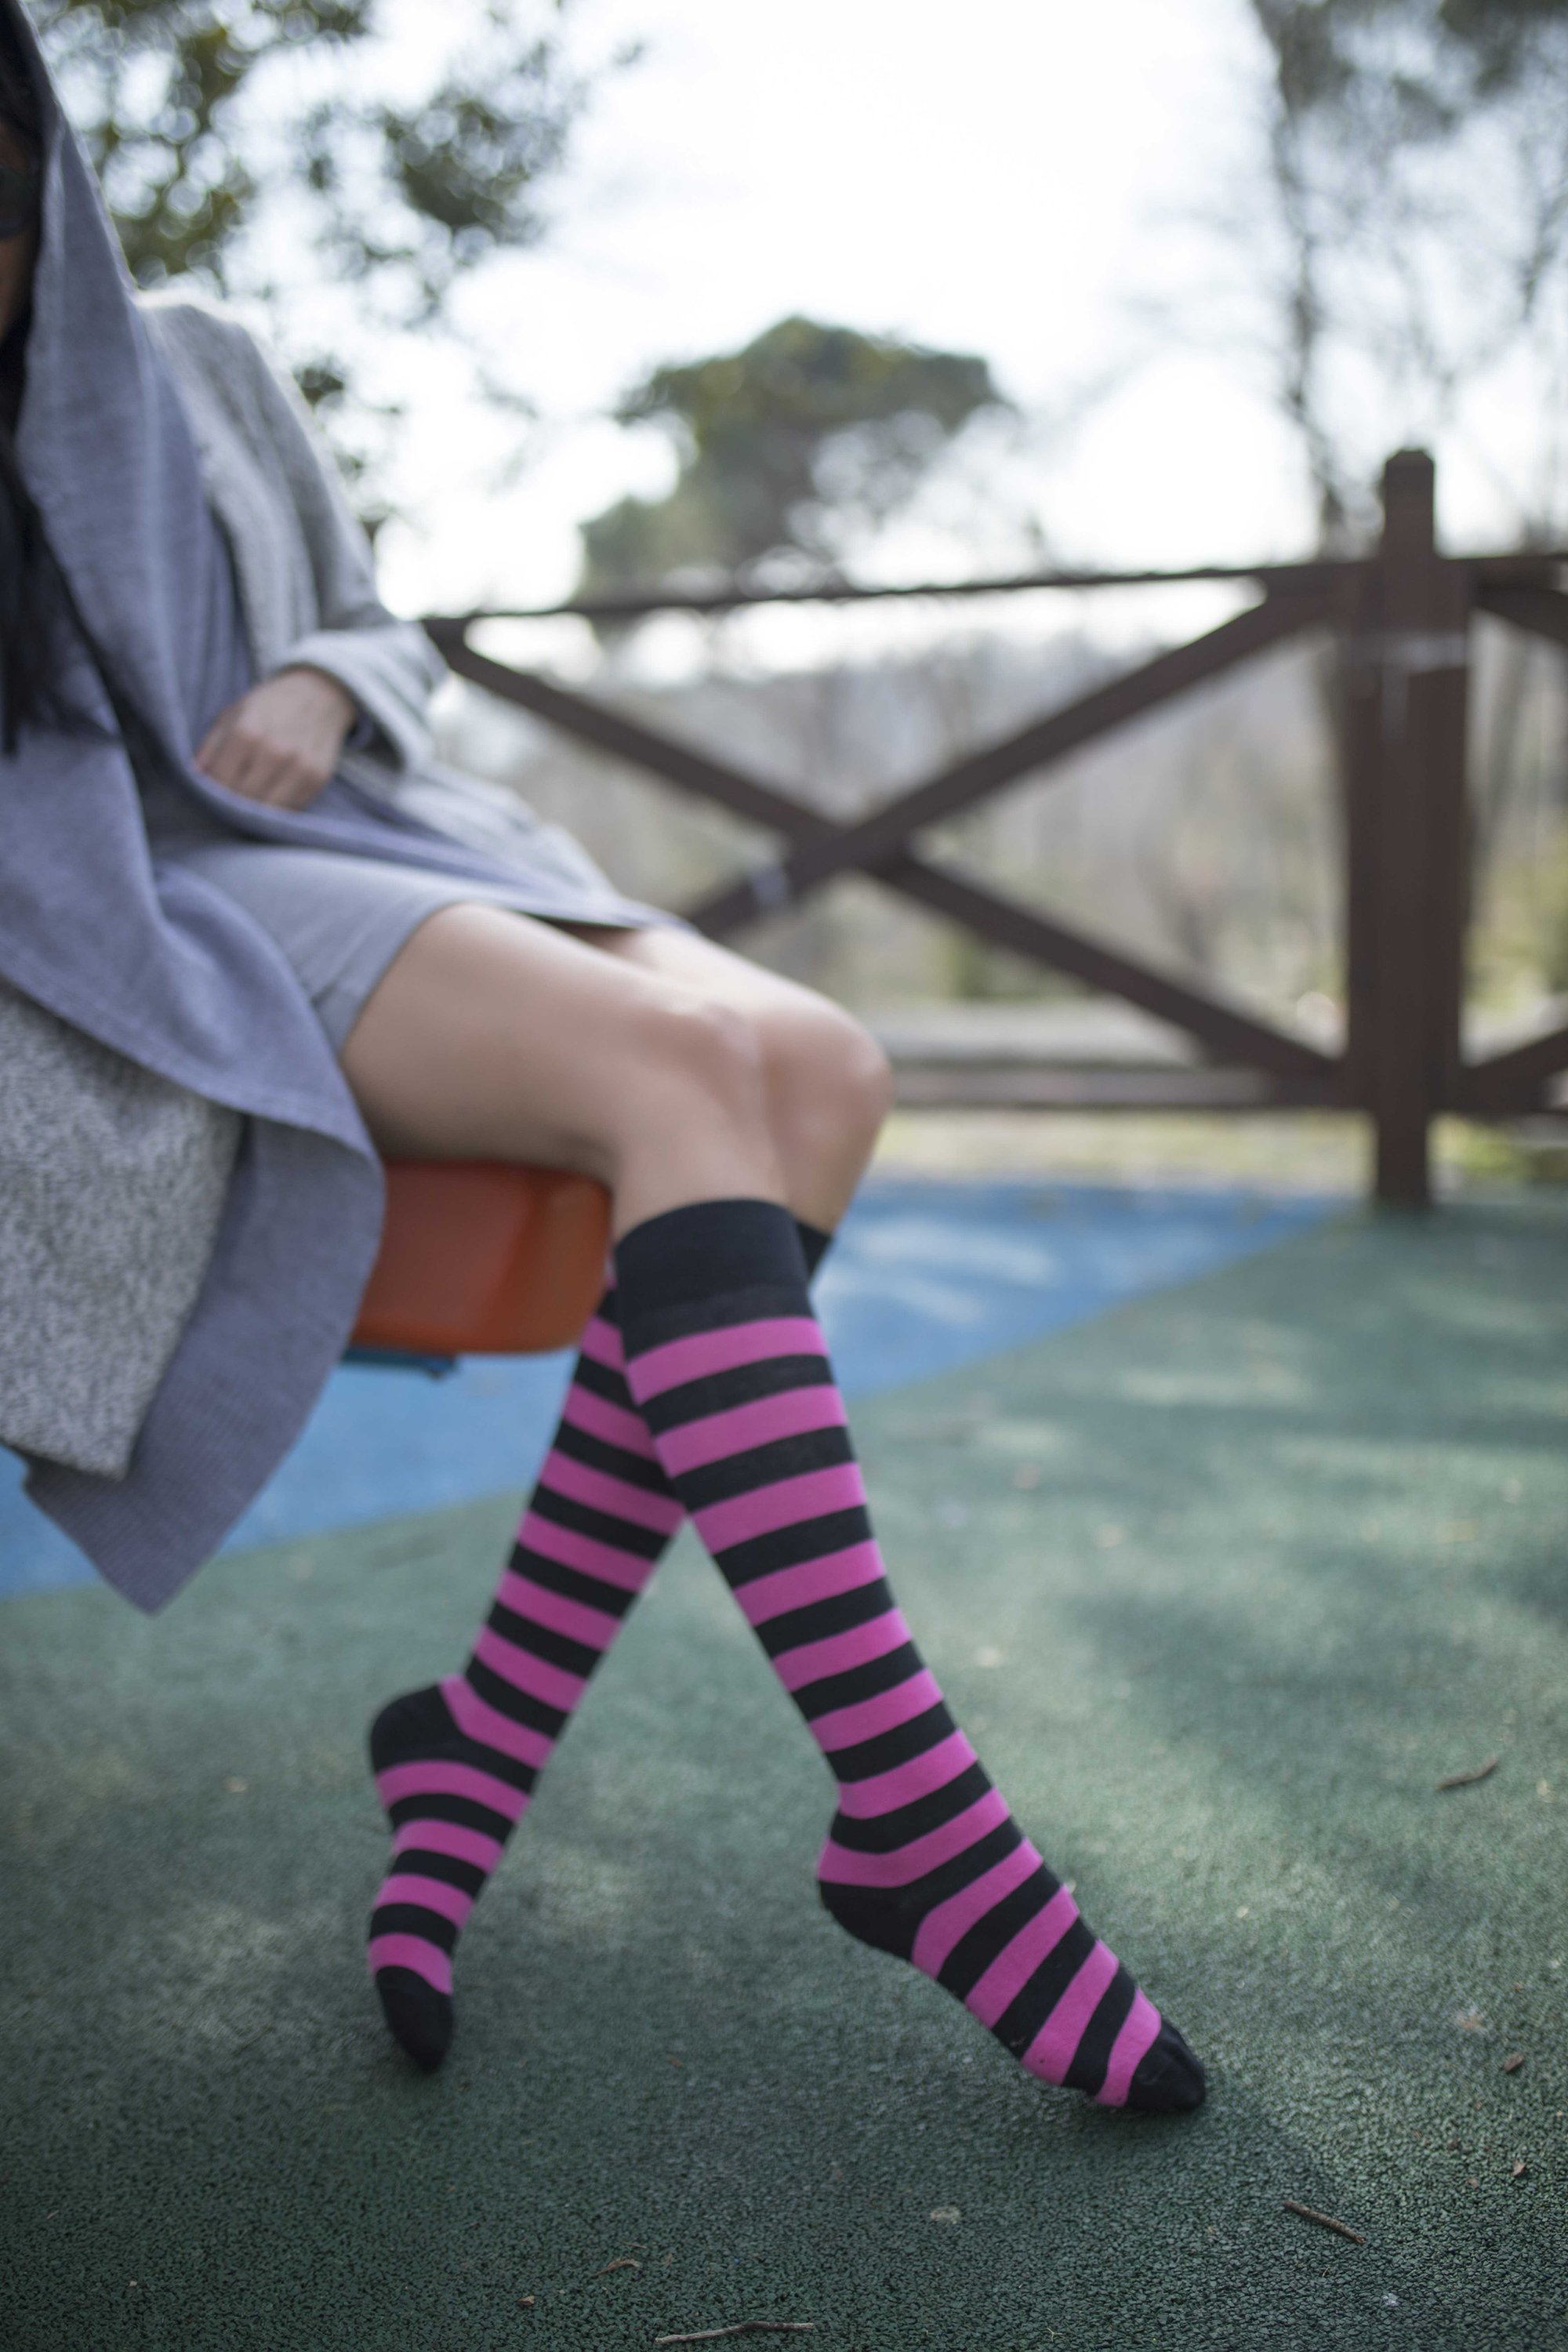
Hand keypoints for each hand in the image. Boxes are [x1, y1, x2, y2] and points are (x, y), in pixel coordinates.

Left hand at [194, 667, 356, 809]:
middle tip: (227, 802)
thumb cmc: (269, 704)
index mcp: (247, 732)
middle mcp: (275, 752)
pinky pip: (291, 809)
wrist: (320, 693)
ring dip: (256, 813)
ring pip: (268, 811)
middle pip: (243, 800)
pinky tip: (271, 796)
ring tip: (249, 803)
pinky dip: (278, 809)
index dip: (211, 792)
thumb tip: (195, 778)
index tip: (209, 793)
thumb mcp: (232, 714)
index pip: (220, 782)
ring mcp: (300, 767)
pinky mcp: (318, 779)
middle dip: (231, 805)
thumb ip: (211, 747)